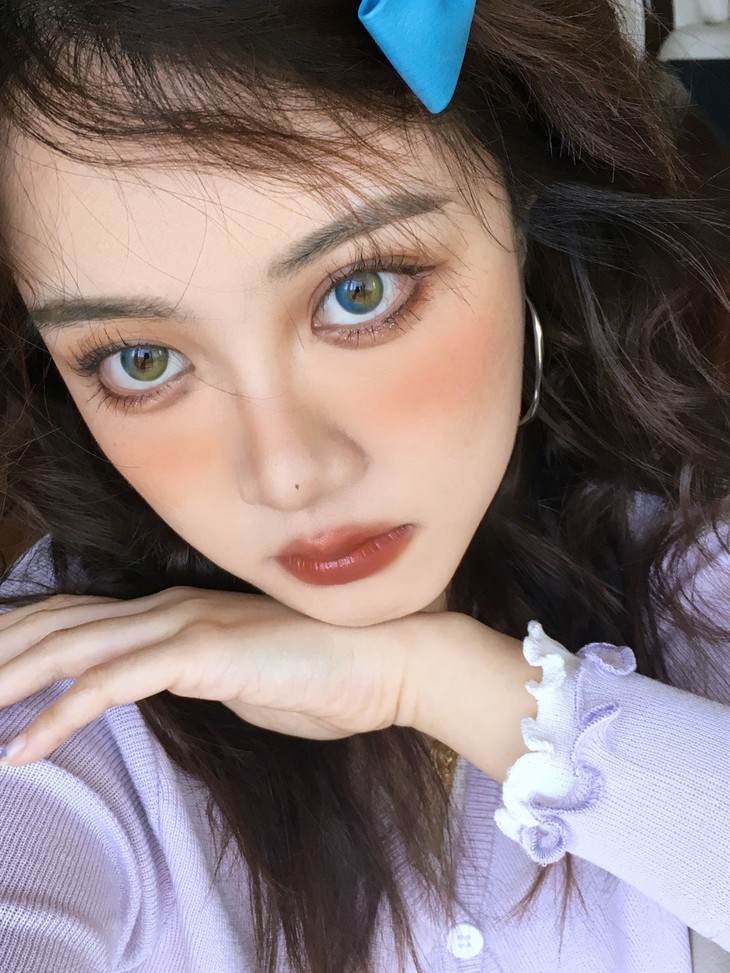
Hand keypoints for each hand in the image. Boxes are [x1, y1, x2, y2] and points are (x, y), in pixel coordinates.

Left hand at [0, 587, 427, 765]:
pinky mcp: (201, 655)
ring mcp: (185, 626)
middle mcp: (171, 608)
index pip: (83, 615)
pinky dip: (60, 716)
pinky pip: (111, 685)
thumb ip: (197, 676)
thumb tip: (166, 685)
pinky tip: (24, 749)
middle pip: (61, 623)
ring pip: (73, 647)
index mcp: (180, 611)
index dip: (28, 635)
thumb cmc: (325, 676)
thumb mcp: (244, 679)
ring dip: (11, 682)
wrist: (391, 659)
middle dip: (3, 654)